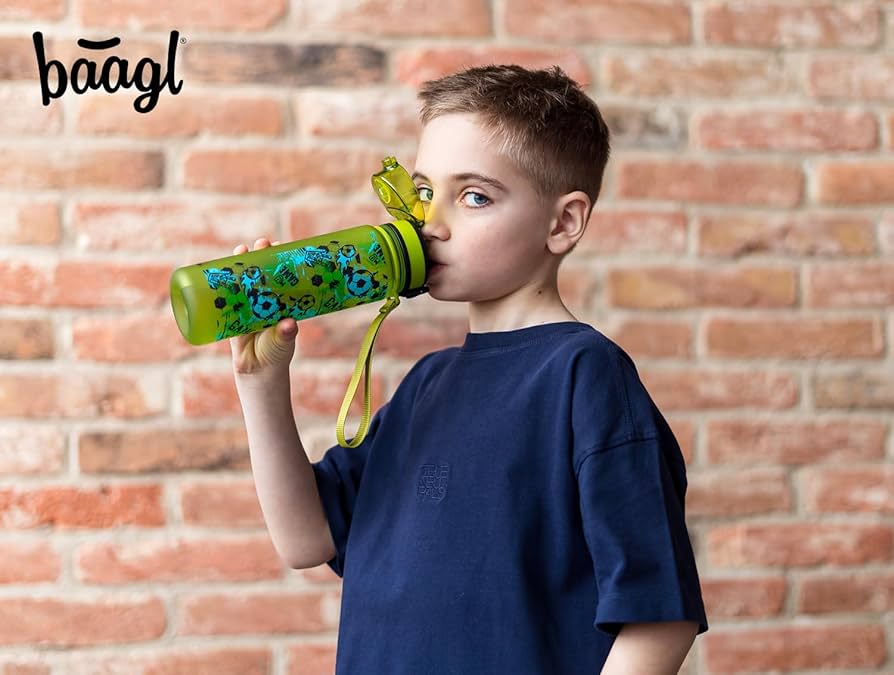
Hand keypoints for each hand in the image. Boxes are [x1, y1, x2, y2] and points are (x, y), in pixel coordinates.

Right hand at [229, 238, 298, 376]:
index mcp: (280, 303)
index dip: (281, 260)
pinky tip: (218, 269)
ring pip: (243, 281)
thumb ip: (285, 334)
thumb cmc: (275, 355)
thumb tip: (290, 324)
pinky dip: (222, 283)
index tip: (282, 246)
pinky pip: (226, 295)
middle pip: (261, 273)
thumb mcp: (282, 343)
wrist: (257, 372)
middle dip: (260, 257)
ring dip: (241, 265)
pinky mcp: (231, 314)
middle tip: (261, 243)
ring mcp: (247, 305)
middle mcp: (265, 301)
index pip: (282, 276)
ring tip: (241, 249)